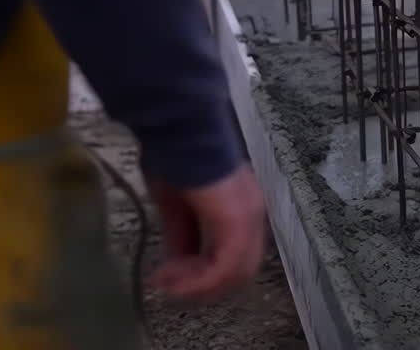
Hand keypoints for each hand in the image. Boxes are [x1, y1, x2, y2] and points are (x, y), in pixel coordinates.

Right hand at [146, 162, 265, 303]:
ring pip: (235, 275)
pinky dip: (199, 280)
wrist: (179, 132)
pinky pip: (225, 265)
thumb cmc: (177, 160)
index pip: (234, 260)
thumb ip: (183, 238)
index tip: (167, 281)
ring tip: (167, 283)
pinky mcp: (236, 220)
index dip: (202, 278)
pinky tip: (173, 278)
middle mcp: (253, 216)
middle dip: (201, 287)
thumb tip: (178, 266)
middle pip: (239, 273)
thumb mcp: (177, 209)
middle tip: (167, 287)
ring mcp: (248, 218)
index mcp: (242, 212)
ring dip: (198, 287)